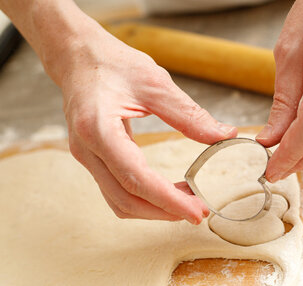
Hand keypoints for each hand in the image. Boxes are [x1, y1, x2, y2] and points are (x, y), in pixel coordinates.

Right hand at [56, 23, 236, 222]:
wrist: (78, 57)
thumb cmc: (112, 64)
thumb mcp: (155, 83)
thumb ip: (189, 114)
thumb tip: (224, 135)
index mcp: (98, 128)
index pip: (136, 178)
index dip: (168, 200)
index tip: (197, 212)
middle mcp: (87, 149)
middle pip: (126, 199)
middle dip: (164, 211)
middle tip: (199, 212)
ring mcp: (86, 157)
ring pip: (119, 201)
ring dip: (154, 209)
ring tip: (187, 202)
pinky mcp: (92, 159)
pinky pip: (116, 191)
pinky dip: (143, 199)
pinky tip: (167, 192)